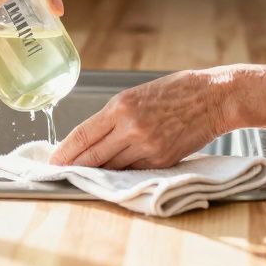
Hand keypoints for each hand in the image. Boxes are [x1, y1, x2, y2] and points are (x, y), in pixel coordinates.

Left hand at [49, 68, 234, 169]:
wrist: (213, 97)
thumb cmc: (176, 90)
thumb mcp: (137, 95)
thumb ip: (114, 116)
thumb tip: (93, 138)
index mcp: (121, 106)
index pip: (82, 136)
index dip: (64, 152)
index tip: (52, 161)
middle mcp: (130, 128)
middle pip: (93, 157)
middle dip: (74, 167)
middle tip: (59, 174)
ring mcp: (147, 146)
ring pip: (112, 167)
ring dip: (97, 173)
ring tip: (84, 175)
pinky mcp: (161, 160)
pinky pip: (133, 170)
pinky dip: (121, 173)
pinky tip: (113, 175)